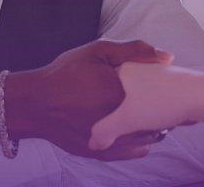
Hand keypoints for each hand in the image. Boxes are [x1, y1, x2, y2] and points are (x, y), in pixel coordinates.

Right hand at [0, 39, 170, 159]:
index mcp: (119, 95)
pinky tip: (127, 126)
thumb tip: (168, 57)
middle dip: (158, 111)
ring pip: (146, 139)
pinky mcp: (100, 152)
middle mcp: (115, 121)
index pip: (160, 98)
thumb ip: (135, 51)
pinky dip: (135, 140)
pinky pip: (133, 150)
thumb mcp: (98, 52)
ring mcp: (108, 141)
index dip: (163, 91)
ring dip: (148, 127)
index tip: (161, 86)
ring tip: (139, 112)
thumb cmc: (66, 73)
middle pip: (156, 120)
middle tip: (152, 99)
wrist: (35, 103)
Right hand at [88, 62, 203, 150]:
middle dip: (130, 119)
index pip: (105, 94)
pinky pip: (157, 107)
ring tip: (156, 124)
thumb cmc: (165, 100)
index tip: (118, 126)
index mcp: (124, 69)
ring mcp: (156, 78)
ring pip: (142, 106)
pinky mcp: (170, 88)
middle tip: (141, 125)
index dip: (111, 116)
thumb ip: (104, 131)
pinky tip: (165, 123)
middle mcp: (139, 70)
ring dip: (147, 120)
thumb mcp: (125, 119)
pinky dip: (159, 117)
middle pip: (124, 102)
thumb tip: (94, 142)